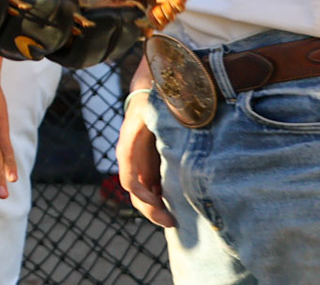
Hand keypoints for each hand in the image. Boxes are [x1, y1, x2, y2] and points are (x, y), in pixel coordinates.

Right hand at [117, 93, 174, 226]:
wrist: (147, 97)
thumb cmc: (154, 105)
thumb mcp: (157, 113)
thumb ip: (167, 127)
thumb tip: (189, 137)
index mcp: (129, 148)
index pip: (130, 181)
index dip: (144, 197)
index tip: (161, 206)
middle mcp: (130, 159)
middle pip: (134, 193)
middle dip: (151, 210)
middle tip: (171, 222)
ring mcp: (138, 165)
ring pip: (141, 194)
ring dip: (156, 208)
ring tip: (175, 219)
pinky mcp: (148, 167)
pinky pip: (150, 189)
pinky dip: (160, 201)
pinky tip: (175, 207)